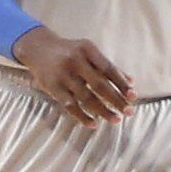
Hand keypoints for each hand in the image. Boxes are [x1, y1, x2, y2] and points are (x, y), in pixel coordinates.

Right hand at [13, 26, 135, 123]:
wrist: (37, 48)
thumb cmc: (69, 51)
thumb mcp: (88, 51)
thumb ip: (108, 66)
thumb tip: (131, 82)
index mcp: (87, 49)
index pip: (108, 68)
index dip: (121, 83)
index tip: (133, 96)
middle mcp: (75, 60)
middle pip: (99, 84)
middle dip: (116, 100)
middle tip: (129, 112)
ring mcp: (63, 74)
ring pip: (86, 97)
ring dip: (103, 111)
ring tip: (116, 119)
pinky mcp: (52, 87)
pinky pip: (70, 105)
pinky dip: (82, 116)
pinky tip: (94, 124)